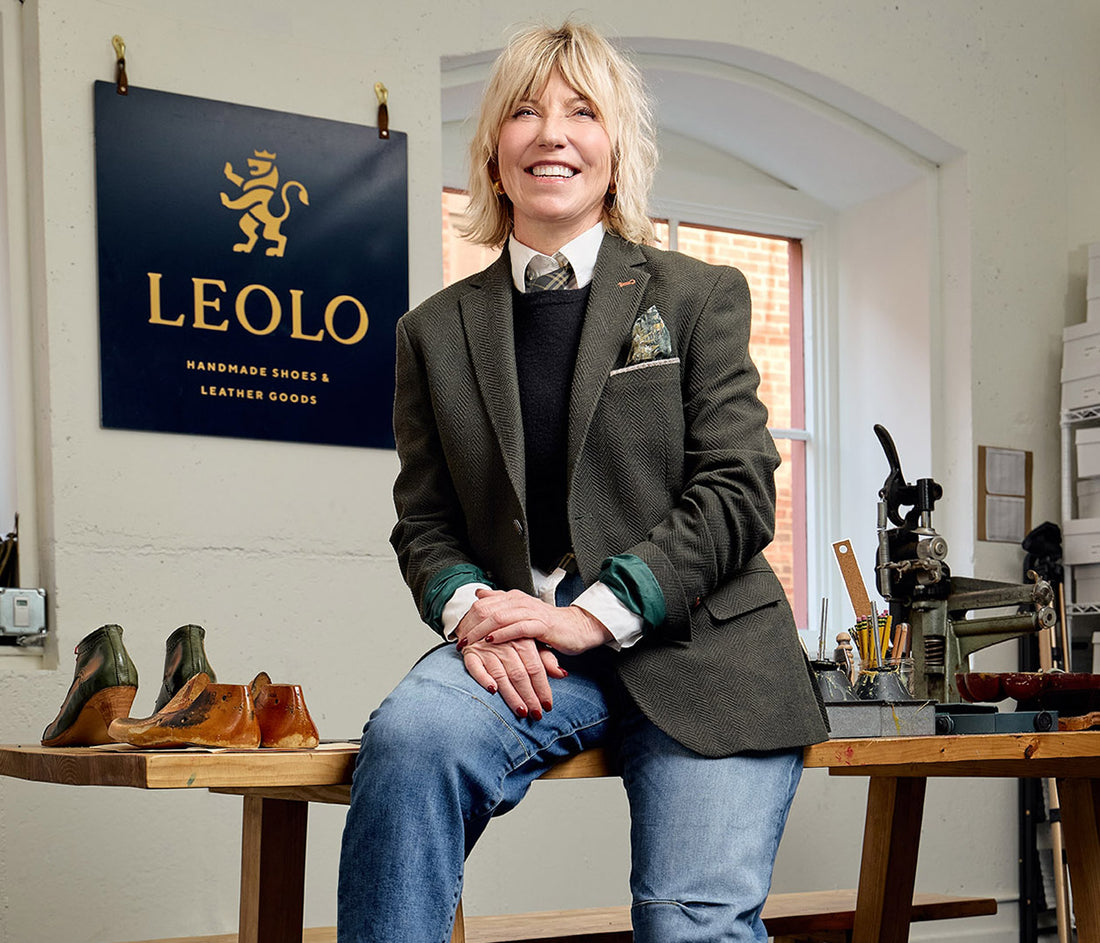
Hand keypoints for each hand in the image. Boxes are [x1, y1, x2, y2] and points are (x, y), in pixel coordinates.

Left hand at [456, 588, 612, 654]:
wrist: (577, 628)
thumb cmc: (548, 624)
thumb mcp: (520, 612)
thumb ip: (500, 602)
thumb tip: (479, 593)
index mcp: (513, 598)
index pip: (482, 604)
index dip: (467, 618)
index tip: (457, 633)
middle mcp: (520, 601)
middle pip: (486, 609)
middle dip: (469, 625)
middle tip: (459, 640)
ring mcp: (531, 612)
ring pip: (499, 617)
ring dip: (480, 631)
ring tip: (469, 642)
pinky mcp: (541, 625)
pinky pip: (517, 628)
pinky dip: (502, 634)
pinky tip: (491, 641)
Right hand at [461, 637, 565, 718]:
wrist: (482, 618)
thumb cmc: (509, 635)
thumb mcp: (530, 642)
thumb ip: (546, 657)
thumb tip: (562, 674)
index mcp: (522, 640)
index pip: (535, 668)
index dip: (542, 687)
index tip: (548, 706)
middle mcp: (505, 644)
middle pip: (519, 674)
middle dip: (529, 696)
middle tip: (536, 714)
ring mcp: (486, 649)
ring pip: (501, 675)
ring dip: (511, 695)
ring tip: (521, 711)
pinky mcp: (470, 653)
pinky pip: (475, 667)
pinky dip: (483, 678)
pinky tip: (492, 690)